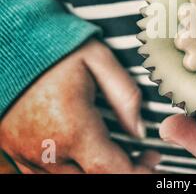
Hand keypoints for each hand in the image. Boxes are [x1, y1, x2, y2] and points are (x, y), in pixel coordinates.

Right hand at [0, 39, 158, 172]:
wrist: (7, 44)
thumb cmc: (53, 48)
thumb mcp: (99, 59)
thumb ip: (125, 96)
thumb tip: (140, 130)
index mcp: (72, 127)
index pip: (111, 170)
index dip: (139, 171)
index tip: (153, 158)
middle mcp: (46, 150)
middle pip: (93, 179)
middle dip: (123, 171)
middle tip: (142, 154)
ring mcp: (26, 154)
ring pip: (71, 179)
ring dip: (98, 170)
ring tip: (116, 149)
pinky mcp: (14, 151)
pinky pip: (47, 173)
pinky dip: (73, 168)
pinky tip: (85, 150)